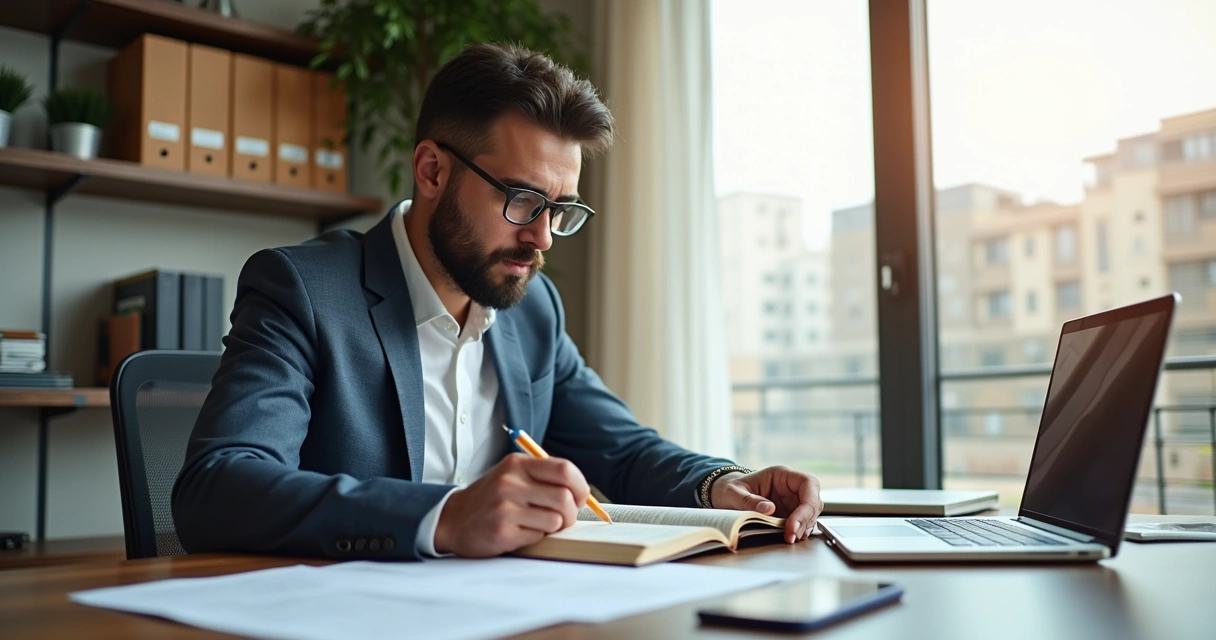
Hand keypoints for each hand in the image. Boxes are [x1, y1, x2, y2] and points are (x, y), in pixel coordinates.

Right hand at [434, 453, 590, 556]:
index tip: (580, 498)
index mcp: (517, 464)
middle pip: (565, 498)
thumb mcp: (512, 475)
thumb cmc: (491, 498)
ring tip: (539, 524)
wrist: (453, 520)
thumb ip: (543, 477)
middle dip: (571, 513)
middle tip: (564, 518)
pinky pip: (538, 536)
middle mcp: (510, 482)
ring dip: (554, 527)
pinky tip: (521, 532)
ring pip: (555, 520)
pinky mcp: (502, 531)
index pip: (564, 469)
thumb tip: (582, 492)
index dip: (580, 486)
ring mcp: (505, 507)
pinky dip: (537, 537)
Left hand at [709, 466, 822, 543]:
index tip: (793, 523)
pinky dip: (798, 532)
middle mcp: (791, 487)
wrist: (724, 496)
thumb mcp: (733, 493)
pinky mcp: (789, 515)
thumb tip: (769, 509)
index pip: (808, 483)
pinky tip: (789, 538)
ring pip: (810, 514)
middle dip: (805, 520)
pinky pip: (801, 523)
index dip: (807, 503)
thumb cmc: (729, 489)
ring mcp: (791, 501)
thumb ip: (749, 500)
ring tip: (789, 539)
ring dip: (803, 528)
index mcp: (781, 475)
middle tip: (791, 536)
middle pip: (812, 501)